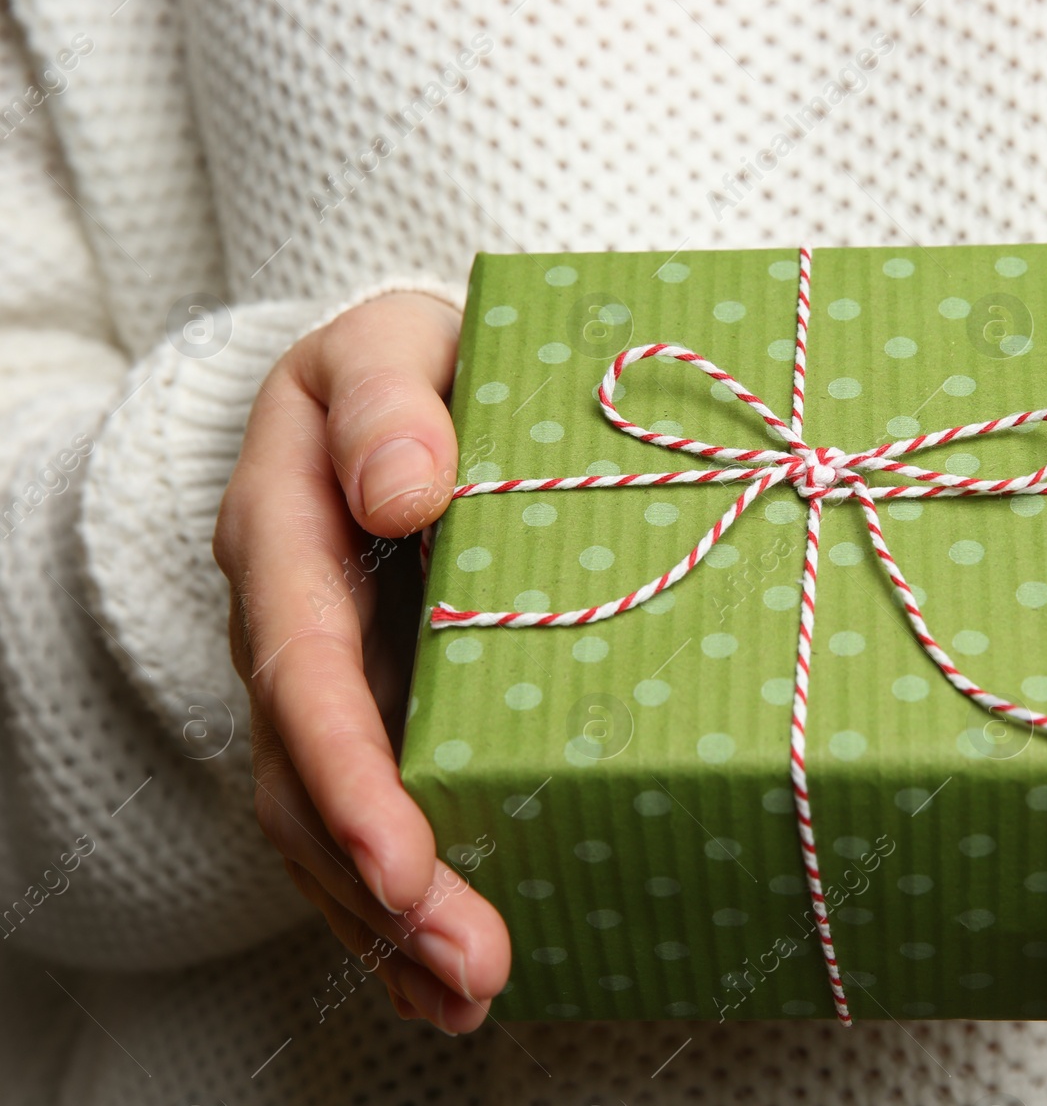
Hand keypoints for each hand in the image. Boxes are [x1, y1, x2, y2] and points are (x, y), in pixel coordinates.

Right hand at [214, 292, 509, 1033]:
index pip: (301, 664)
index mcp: (283, 526)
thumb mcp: (392, 341)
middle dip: (377, 883)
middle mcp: (286, 619)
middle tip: (469, 967)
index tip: (401, 859)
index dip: (347, 769)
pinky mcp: (367, 706)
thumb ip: (387, 398)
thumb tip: (403, 491)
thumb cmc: (416, 360)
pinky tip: (445, 971)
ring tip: (470, 995)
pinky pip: (359, 814)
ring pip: (322, 819)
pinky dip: (396, 902)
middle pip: (305, 772)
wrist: (404, 385)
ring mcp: (321, 673)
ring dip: (389, 922)